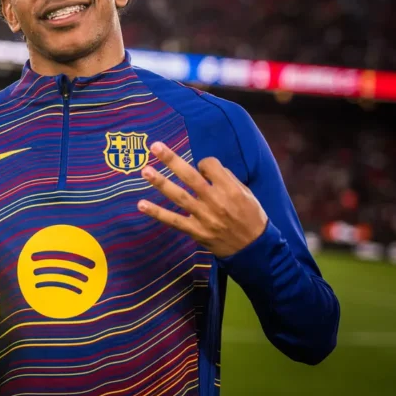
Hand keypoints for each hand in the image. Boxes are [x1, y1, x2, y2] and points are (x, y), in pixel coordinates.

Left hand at [137, 142, 267, 258]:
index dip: (204, 164)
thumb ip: (227, 179)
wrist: (253, 248)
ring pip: (178, 196)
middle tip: (155, 146)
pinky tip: (141, 205)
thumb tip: (205, 168)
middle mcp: (215, 201)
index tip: (203, 169)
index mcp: (230, 189)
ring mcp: (203, 217)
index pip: (209, 166)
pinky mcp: (195, 231)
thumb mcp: (247, 194)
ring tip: (145, 171)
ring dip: (160, 183)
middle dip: (172, 160)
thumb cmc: (251, 217)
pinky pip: (173, 220)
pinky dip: (156, 213)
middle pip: (190, 176)